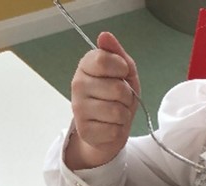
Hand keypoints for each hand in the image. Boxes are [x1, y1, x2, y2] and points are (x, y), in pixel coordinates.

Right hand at [66, 32, 139, 169]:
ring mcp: (78, 109)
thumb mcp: (124, 74)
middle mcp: (77, 85)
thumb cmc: (117, 99)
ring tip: (116, 114)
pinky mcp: (85, 131)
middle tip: (120, 99)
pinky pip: (114, 130)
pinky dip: (118, 130)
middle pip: (117, 88)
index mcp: (85, 66)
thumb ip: (118, 55)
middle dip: (127, 96)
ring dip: (124, 115)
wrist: (107, 131)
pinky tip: (110, 127)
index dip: (121, 69)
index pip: (103, 60)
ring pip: (117, 111)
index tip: (122, 74)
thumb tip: (105, 35)